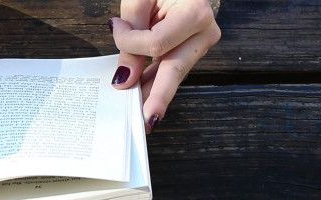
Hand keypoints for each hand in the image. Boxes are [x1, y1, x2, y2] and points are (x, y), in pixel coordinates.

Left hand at [111, 0, 220, 130]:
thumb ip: (131, 34)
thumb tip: (125, 80)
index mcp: (195, 13)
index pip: (157, 43)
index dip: (130, 42)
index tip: (115, 27)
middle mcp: (205, 31)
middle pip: (175, 69)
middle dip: (156, 96)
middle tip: (144, 121)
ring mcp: (202, 42)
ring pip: (173, 73)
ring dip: (152, 91)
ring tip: (137, 115)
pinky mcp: (193, 48)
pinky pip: (172, 67)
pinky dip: (155, 79)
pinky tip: (143, 96)